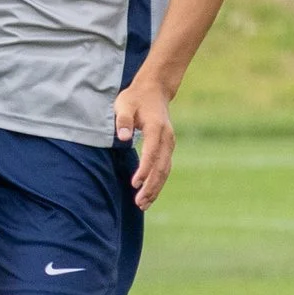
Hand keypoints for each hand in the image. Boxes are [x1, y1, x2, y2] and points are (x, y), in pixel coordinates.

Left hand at [113, 74, 175, 207]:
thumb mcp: (124, 104)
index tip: (135, 184)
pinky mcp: (167, 146)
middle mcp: (166, 137)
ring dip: (156, 188)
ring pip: (165, 170)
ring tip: (143, 204)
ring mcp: (169, 143)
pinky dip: (158, 181)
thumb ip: (123, 121)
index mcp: (156, 128)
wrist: (154, 90)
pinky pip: (165, 167)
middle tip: (139, 203)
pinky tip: (150, 194)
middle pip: (161, 166)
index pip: (152, 153)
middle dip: (151, 186)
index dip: (144, 169)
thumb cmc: (135, 98)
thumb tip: (123, 137)